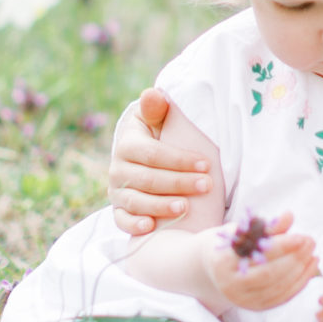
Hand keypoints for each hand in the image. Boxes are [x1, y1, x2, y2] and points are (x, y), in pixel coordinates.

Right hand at [109, 87, 210, 235]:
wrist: (139, 155)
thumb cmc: (156, 134)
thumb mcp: (155, 118)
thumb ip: (156, 109)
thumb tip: (152, 94)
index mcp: (127, 144)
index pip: (154, 154)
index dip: (180, 160)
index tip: (206, 165)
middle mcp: (117, 168)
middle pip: (148, 179)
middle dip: (179, 183)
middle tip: (206, 186)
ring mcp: (116, 191)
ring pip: (136, 201)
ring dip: (160, 205)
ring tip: (184, 208)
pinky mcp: (118, 209)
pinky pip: (121, 221)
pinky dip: (133, 225)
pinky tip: (151, 227)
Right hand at [206, 213, 319, 311]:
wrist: (213, 267)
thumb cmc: (232, 243)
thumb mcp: (243, 229)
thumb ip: (267, 226)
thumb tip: (289, 216)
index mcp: (224, 262)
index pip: (258, 256)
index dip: (283, 247)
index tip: (301, 237)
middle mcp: (231, 285)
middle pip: (270, 274)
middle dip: (294, 258)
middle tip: (310, 241)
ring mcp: (243, 300)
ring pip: (278, 288)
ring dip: (301, 270)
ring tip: (312, 253)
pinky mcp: (255, 307)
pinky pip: (282, 297)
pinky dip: (300, 282)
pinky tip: (311, 267)